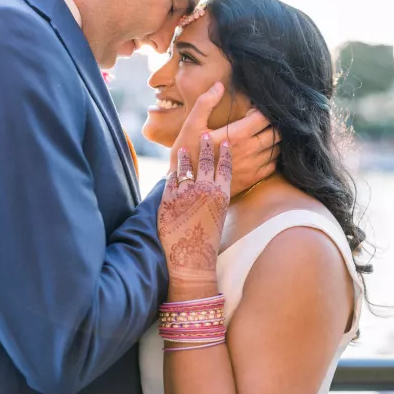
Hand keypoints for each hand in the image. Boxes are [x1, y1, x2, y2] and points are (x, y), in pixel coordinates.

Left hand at [159, 136, 230, 286]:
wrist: (191, 260)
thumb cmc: (207, 241)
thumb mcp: (220, 215)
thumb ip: (217, 196)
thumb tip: (212, 181)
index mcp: (221, 195)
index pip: (225, 167)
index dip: (224, 152)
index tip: (224, 141)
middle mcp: (205, 190)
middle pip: (205, 161)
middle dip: (206, 145)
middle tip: (204, 134)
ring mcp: (185, 193)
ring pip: (185, 167)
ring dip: (185, 156)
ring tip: (183, 148)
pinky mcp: (168, 199)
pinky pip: (170, 180)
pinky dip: (172, 175)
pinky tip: (172, 171)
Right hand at [168, 82, 280, 196]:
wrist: (187, 190)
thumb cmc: (187, 155)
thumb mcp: (190, 126)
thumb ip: (205, 103)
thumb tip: (219, 85)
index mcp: (237, 135)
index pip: (263, 117)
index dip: (261, 110)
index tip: (252, 109)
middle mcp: (249, 151)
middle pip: (275, 132)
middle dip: (271, 123)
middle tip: (260, 121)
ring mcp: (253, 167)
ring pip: (276, 149)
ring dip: (273, 140)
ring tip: (262, 134)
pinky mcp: (253, 179)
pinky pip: (272, 165)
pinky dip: (271, 157)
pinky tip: (261, 152)